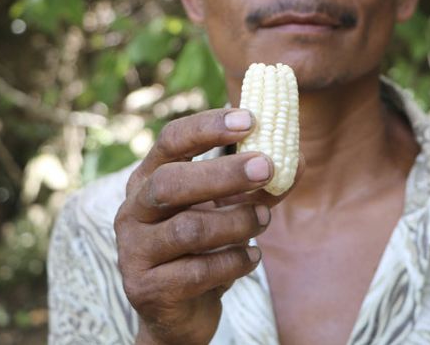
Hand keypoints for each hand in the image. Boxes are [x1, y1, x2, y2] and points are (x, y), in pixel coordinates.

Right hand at [113, 108, 296, 344]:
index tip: (250, 119)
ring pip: (188, 228)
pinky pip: (198, 271)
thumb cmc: (205, 247)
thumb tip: (296, 161)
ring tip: (263, 220)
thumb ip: (258, 186)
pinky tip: (251, 257)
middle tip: (267, 167)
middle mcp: (133, 210)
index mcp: (149, 178)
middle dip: (223, 173)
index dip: (208, 127)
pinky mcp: (146, 288)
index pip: (170, 140)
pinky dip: (234, 262)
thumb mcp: (230, 209)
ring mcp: (134, 250)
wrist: (180, 311)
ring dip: (236, 222)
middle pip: (170, 182)